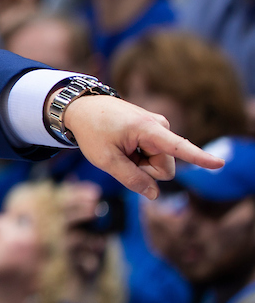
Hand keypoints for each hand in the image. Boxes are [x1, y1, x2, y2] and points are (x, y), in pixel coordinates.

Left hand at [62, 95, 223, 199]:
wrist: (82, 107)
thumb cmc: (92, 131)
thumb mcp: (105, 159)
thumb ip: (131, 179)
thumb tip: (155, 195)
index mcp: (147, 129)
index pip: (178, 147)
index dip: (199, 157)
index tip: (220, 163)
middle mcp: (159, 125)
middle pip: (165, 169)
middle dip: (145, 171)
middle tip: (121, 156)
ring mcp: (159, 127)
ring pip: (160, 164)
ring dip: (141, 163)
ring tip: (121, 148)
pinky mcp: (156, 130)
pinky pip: (154, 156)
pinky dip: (139, 157)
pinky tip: (125, 146)